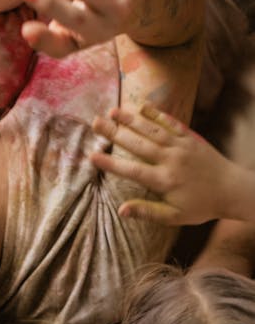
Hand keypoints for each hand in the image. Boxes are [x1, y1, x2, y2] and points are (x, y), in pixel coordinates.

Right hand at [91, 103, 242, 225]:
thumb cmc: (201, 207)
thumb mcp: (174, 216)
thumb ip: (147, 212)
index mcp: (164, 181)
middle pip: (137, 144)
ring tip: (113, 111)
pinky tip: (142, 106)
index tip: (92, 155)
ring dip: (131, 119)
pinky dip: (156, 114)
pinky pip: (171, 123)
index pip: (131, 170)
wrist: (232, 190)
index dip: (110, 164)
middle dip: (115, 133)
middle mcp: (170, 160)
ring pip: (152, 129)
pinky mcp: (190, 138)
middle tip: (96, 122)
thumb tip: (121, 210)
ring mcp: (180, 146)